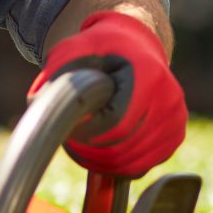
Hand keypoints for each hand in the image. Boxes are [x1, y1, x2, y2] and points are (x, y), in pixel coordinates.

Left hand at [32, 11, 185, 177]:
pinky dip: (116, 166)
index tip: (68, 129)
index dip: (86, 135)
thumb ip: (56, 72)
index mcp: (150, 76)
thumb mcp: (74, 49)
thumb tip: (37, 101)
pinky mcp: (175, 137)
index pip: (117, 124)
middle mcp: (170, 100)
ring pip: (130, 165)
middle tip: (71, 139)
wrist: (136, 45)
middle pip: (122, 150)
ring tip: (84, 143)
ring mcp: (175, 121)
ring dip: (100, 162)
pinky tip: (102, 147)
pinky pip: (140, 168)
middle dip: (89, 152)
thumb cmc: (102, 47)